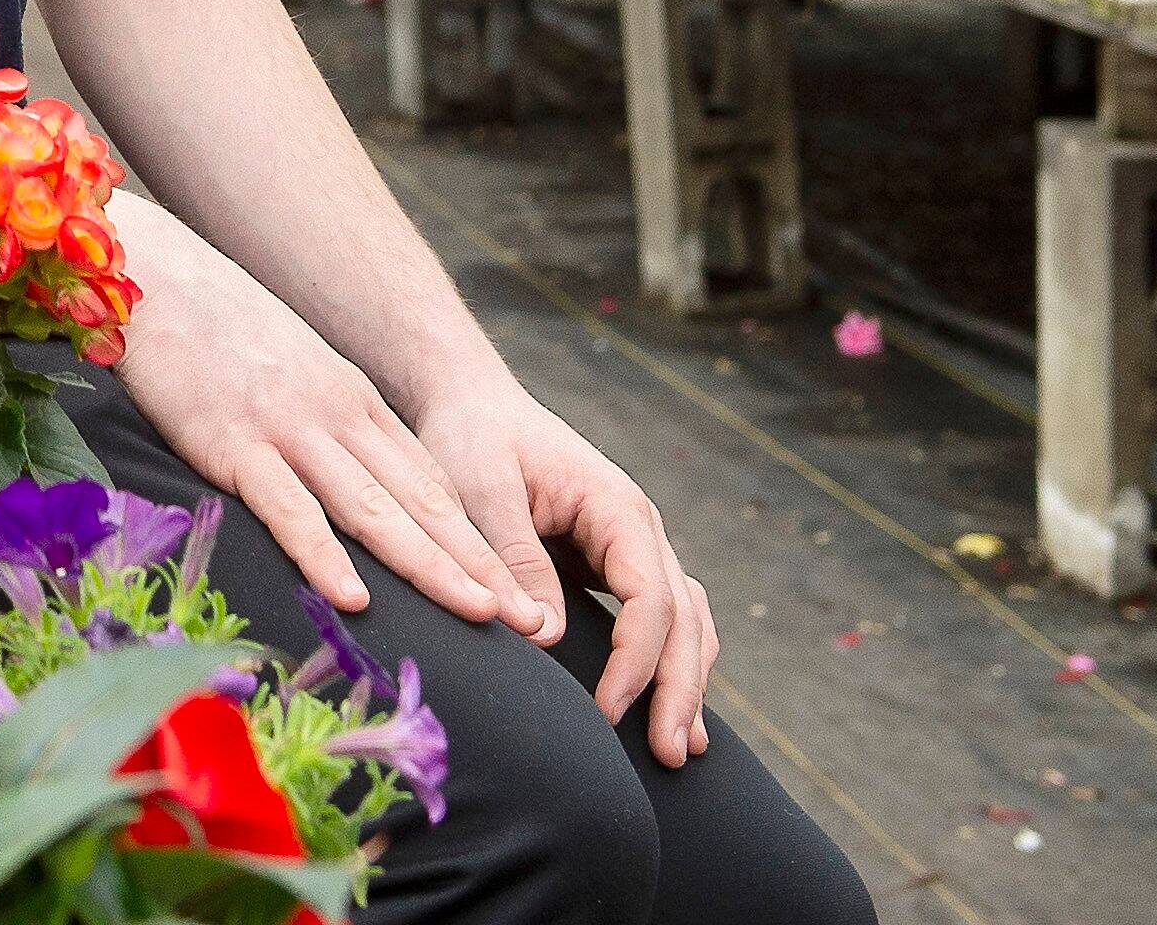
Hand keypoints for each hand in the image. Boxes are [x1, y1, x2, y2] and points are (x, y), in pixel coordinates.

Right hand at [109, 216, 551, 643]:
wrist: (157, 275)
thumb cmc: (215, 329)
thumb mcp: (293, 370)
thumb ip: (325, 423)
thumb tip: (353, 482)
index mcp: (353, 402)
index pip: (430, 484)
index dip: (479, 542)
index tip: (517, 593)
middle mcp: (336, 415)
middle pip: (420, 502)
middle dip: (478, 564)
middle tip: (527, 621)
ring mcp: (288, 428)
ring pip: (372, 509)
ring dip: (428, 565)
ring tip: (477, 613)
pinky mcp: (233, 443)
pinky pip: (288, 509)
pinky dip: (323, 556)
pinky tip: (352, 598)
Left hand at [405, 385, 721, 765]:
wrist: (470, 402)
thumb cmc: (472, 438)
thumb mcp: (481, 488)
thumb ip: (514, 557)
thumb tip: (545, 636)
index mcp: (617, 506)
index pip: (649, 596)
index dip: (635, 660)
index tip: (607, 711)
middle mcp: (638, 528)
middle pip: (683, 617)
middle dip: (679, 688)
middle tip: (667, 754)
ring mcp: (632, 548)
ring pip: (684, 622)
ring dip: (685, 683)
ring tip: (677, 749)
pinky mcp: (613, 565)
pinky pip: (658, 620)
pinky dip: (668, 664)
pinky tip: (664, 710)